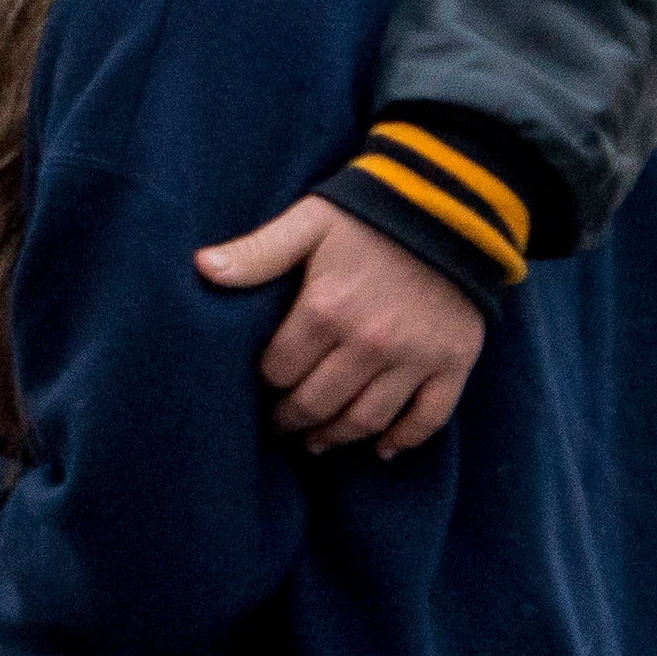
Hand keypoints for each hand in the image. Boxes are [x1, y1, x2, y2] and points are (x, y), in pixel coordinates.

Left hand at [202, 198, 489, 459]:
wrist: (451, 207)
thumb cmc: (368, 215)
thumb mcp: (308, 223)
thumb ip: (257, 252)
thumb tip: (202, 268)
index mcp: (326, 309)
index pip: (280, 370)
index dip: (265, 381)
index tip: (261, 386)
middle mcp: (370, 341)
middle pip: (318, 403)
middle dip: (292, 419)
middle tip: (281, 424)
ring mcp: (415, 357)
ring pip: (366, 420)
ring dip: (337, 438)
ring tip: (317, 442)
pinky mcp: (454, 362)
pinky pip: (428, 418)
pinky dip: (404, 440)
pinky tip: (382, 449)